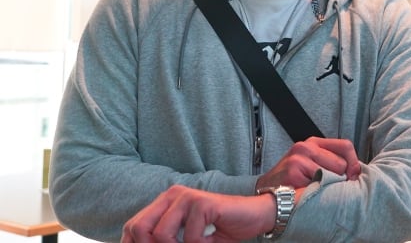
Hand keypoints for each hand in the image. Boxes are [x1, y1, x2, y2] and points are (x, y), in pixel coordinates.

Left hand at [121, 185, 273, 242]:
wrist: (254, 217)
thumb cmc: (220, 230)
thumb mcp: (185, 239)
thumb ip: (166, 241)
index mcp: (164, 204)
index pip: (131, 228)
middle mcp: (172, 196)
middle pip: (138, 229)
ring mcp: (187, 197)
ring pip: (161, 235)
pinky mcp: (203, 203)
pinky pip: (189, 237)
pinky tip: (212, 239)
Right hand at [257, 137, 360, 187]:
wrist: (268, 196)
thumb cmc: (292, 183)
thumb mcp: (312, 166)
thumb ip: (332, 163)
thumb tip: (356, 171)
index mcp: (313, 143)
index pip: (346, 146)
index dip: (353, 163)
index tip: (352, 176)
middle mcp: (306, 146)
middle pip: (342, 162)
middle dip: (340, 178)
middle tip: (327, 187)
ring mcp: (299, 157)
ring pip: (334, 173)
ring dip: (329, 186)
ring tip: (314, 189)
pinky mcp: (295, 169)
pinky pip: (321, 182)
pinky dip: (317, 191)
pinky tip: (305, 192)